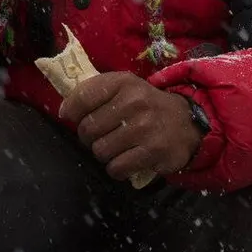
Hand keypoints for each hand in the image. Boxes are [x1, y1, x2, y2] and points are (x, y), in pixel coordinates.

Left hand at [58, 72, 203, 181]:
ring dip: (105, 154)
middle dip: (90, 137)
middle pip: (88, 129)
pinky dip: (117, 169)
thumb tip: (64, 112)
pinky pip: (117, 168)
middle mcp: (135, 102)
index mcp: (123, 83)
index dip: (72, 111)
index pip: (82, 97)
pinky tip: (127, 160)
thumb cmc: (146, 106)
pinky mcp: (153, 151)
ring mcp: (145, 127)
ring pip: (100, 151)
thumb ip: (94, 93)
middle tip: (104, 135)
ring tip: (118, 147)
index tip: (75, 117)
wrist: (187, 122)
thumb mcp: (124, 88)